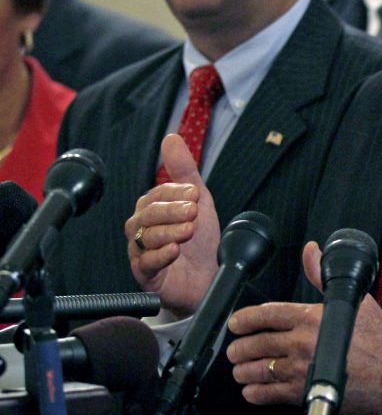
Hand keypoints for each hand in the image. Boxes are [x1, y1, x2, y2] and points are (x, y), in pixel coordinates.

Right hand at [125, 133, 220, 316]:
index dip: (176, 193)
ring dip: (170, 232)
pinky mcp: (145, 274)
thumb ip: (184, 170)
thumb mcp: (198, 201)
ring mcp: (140, 252)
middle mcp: (141, 228)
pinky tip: (175, 250)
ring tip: (190, 231)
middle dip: (173, 211)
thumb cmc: (200, 240)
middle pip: (149, 214)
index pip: (157, 194)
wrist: (208, 277)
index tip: (196, 195)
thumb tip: (171, 137)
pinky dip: (161, 255)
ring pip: (146, 237)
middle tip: (194, 213)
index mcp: (152, 209)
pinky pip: (145, 263)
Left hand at [227, 242, 381, 414]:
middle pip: (257, 343)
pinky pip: (268, 394)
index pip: (267, 314)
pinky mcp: (303, 394)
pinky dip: (255, 393)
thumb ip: (323, 276)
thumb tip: (311, 251)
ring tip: (239, 370)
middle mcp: (300, 342)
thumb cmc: (378, 338)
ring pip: (258, 370)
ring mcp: (299, 370)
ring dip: (243, 371)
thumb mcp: (353, 299)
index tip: (235, 323)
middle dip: (240, 347)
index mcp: (309, 317)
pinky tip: (252, 391)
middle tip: (234, 349)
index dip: (245, 319)